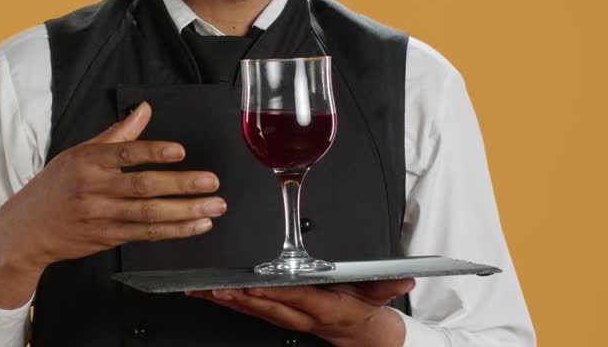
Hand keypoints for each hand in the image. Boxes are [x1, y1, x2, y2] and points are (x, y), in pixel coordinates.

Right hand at [0, 101, 224, 307]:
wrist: (27, 229)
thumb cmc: (56, 186)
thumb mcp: (79, 153)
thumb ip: (117, 133)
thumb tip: (145, 109)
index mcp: (88, 160)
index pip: (125, 153)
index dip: (154, 152)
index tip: (180, 151)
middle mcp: (94, 188)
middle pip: (143, 186)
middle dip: (182, 185)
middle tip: (212, 182)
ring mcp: (101, 215)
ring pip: (149, 213)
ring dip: (186, 211)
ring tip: (214, 205)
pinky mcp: (108, 237)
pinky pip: (146, 234)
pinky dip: (174, 230)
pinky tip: (196, 225)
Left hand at [186, 278, 414, 346]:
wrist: (356, 331)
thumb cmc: (359, 307)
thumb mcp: (377, 293)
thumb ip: (389, 282)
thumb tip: (405, 275)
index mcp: (321, 307)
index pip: (294, 298)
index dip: (273, 292)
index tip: (254, 284)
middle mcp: (299, 315)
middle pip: (265, 306)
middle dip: (239, 297)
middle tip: (216, 288)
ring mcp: (284, 318)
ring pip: (251, 309)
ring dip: (225, 300)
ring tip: (201, 291)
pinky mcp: (274, 316)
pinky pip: (246, 309)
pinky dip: (225, 301)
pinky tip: (206, 293)